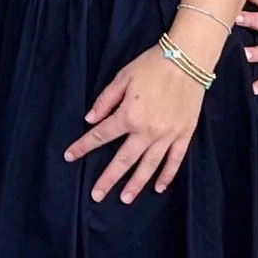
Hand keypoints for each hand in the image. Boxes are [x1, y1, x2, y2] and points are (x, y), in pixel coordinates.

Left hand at [65, 45, 205, 201]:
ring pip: (149, 166)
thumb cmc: (152, 65)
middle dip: (108, 179)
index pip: (100, 136)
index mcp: (128, 115)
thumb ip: (105, 100)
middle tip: (97, 196)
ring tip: (125, 198)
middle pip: (123, 160)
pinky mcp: (184, 134)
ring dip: (136, 184)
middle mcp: (147, 131)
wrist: (187, 59)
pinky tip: (159, 187)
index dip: (83, 147)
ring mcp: (167, 135)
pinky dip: (167, 175)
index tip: (69, 156)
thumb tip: (90, 119)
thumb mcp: (123, 77)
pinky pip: (175, 160)